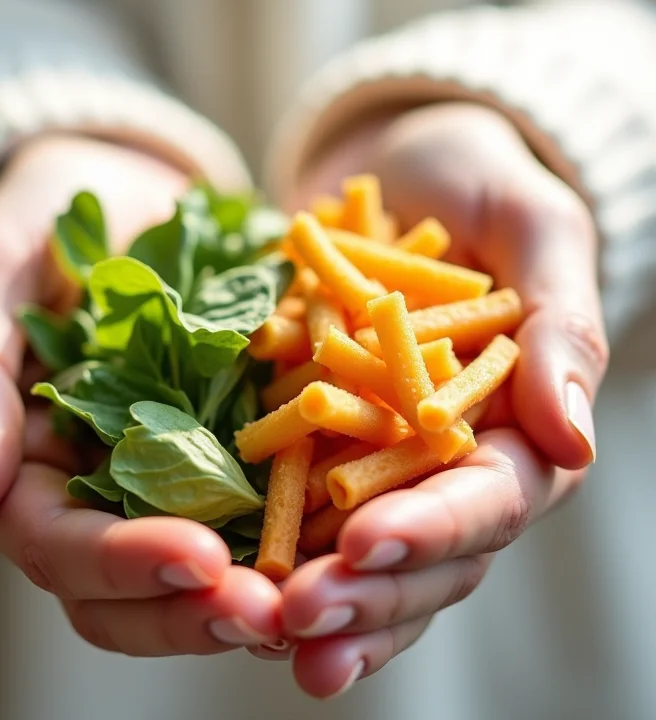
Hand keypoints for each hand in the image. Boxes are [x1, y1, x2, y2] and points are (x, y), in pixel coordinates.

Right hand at [0, 134, 282, 653]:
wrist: (128, 189)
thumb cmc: (41, 219)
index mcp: (27, 465)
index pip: (58, 544)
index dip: (120, 563)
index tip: (198, 561)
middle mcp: (99, 484)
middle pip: (130, 584)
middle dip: (194, 607)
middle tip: (269, 614)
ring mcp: (170, 468)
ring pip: (198, 563)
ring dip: (251, 590)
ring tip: (313, 598)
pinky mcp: (230, 440)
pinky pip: (262, 498)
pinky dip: (295, 530)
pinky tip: (344, 538)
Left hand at [275, 103, 606, 695]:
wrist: (398, 172)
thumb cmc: (480, 186)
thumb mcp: (534, 228)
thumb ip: (562, 325)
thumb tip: (572, 438)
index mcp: (517, 425)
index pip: (490, 499)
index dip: (434, 529)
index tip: (367, 542)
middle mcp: (450, 459)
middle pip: (424, 552)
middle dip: (368, 591)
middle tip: (301, 618)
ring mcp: (381, 456)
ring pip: (364, 554)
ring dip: (321, 599)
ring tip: (265, 633)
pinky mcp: (322, 440)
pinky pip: (300, 508)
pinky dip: (274, 551)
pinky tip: (232, 591)